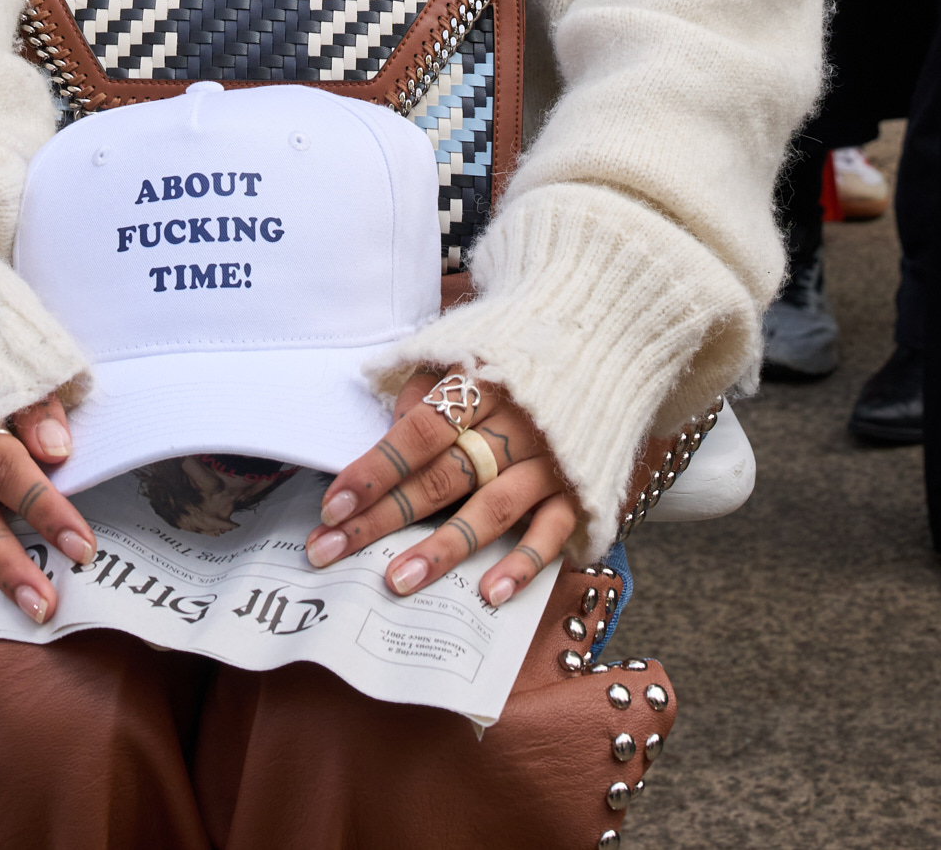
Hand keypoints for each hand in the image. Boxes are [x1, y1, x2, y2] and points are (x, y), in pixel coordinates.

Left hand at [305, 369, 576, 607]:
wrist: (609, 347)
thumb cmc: (521, 357)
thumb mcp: (470, 350)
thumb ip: (427, 388)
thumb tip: (388, 433)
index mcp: (483, 382)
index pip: (419, 431)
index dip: (375, 469)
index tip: (332, 506)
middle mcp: (516, 424)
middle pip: (442, 476)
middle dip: (384, 517)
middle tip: (332, 552)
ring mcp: (550, 461)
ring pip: (491, 509)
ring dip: (443, 548)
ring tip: (397, 581)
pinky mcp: (581, 491)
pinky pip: (550, 533)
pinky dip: (522, 564)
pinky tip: (488, 594)